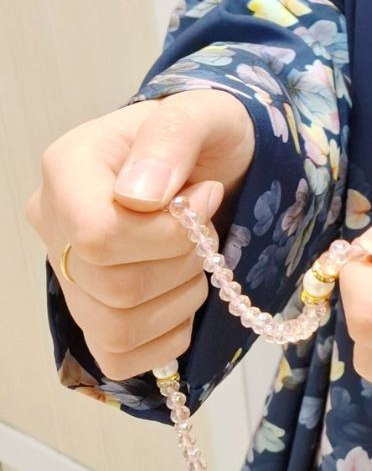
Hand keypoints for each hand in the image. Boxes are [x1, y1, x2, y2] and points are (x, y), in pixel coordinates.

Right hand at [26, 89, 255, 380]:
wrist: (217, 159)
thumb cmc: (209, 134)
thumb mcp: (206, 114)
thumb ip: (172, 138)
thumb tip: (139, 196)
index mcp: (68, 168)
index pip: (99, 237)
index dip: (167, 234)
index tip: (205, 198)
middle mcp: (54, 225)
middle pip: (114, 287)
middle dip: (183, 262)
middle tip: (206, 227)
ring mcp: (69, 275)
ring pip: (116, 327)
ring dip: (182, 297)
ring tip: (197, 256)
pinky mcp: (93, 314)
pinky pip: (119, 356)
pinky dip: (167, 337)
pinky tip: (184, 295)